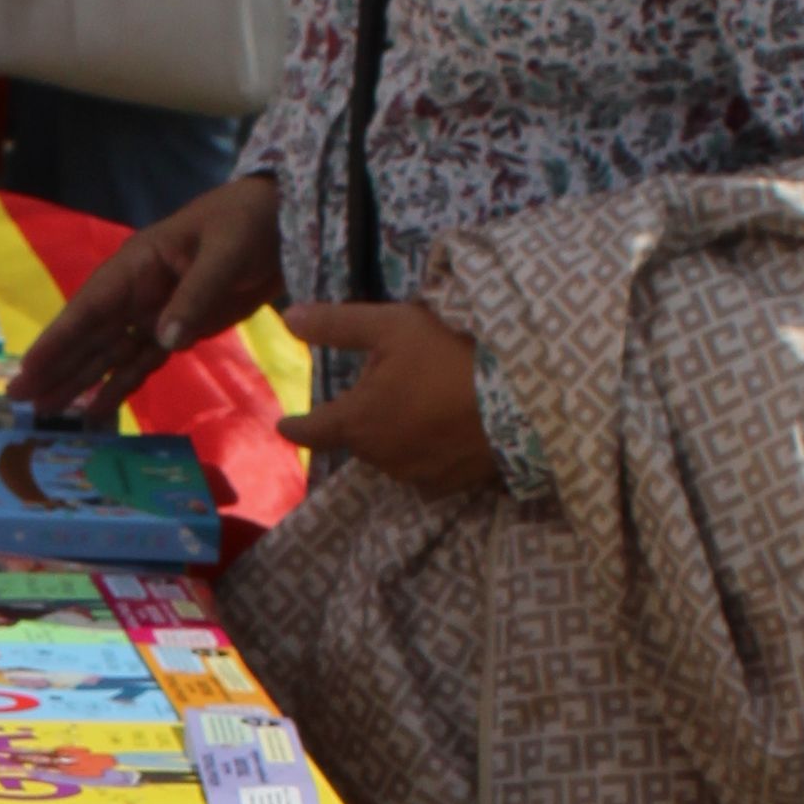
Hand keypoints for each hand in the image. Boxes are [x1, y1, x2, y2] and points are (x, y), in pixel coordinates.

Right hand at [10, 172, 281, 418]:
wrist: (284, 223)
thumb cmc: (249, 223)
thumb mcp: (225, 253)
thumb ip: (195, 296)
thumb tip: (164, 341)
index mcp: (138, 265)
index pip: (89, 307)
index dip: (57, 340)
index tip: (28, 369)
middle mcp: (137, 292)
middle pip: (89, 336)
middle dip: (55, 367)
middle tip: (20, 400)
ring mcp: (155, 313)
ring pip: (108, 353)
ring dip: (79, 381)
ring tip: (46, 411)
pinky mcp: (178, 330)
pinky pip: (141, 362)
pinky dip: (120, 385)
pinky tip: (96, 409)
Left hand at [279, 300, 496, 492]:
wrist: (518, 399)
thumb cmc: (448, 354)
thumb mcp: (391, 326)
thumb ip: (337, 325)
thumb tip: (288, 319)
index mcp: (357, 421)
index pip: (313, 429)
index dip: (297, 426)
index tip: (284, 426)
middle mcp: (379, 456)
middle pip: (357, 438)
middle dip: (361, 418)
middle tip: (384, 390)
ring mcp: (414, 475)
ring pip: (391, 454)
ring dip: (394, 435)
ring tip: (418, 406)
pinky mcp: (448, 484)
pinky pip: (425, 469)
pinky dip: (426, 452)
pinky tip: (443, 434)